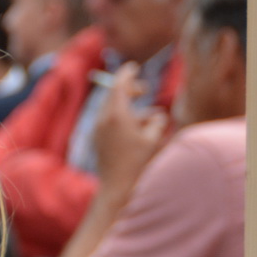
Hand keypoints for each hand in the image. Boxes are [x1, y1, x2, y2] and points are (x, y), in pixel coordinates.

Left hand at [92, 62, 166, 189]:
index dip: (126, 74)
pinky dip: (125, 120)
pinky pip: (110, 122)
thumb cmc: (138, 165)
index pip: (118, 85)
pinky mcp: (99, 141)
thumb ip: (156, 123)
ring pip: (114, 110)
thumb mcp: (153, 140)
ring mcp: (99, 131)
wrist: (117, 190)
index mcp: (116, 115)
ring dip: (132, 109)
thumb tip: (158, 116)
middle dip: (130, 90)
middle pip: (114, 95)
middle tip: (144, 90)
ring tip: (153, 118)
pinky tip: (141, 130)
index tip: (133, 67)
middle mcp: (104, 120)